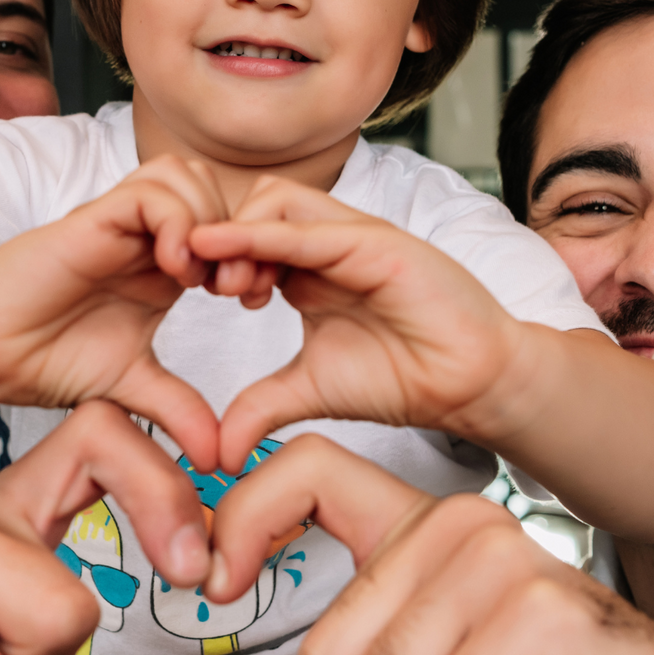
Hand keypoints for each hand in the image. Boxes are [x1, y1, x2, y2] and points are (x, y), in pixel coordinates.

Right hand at [0, 155, 235, 469]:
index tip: (252, 302)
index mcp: (162, 268)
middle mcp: (144, 238)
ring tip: (199, 280)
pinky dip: (176, 220)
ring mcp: (118, 224)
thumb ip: (177, 409)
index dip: (252, 254)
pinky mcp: (91, 219)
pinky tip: (172, 268)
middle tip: (235, 288)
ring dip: (208, 220)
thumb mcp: (130, 388)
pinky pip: (151, 191)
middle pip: (215, 188)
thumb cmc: (44, 359)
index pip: (227, 228)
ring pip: (186, 176)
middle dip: (239, 232)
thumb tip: (219, 460)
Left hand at [188, 177, 535, 468]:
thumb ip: (262, 406)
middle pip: (251, 205)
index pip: (244, 236)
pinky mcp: (376, 243)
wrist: (470, 385)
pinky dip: (261, 235)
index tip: (182, 293)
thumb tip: (220, 454)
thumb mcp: (310, 391)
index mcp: (308, 270)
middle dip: (216, 240)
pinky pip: (308, 228)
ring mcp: (352, 238)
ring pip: (276, 200)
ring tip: (222, 285)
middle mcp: (327, 245)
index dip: (210, 257)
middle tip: (200, 286)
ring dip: (236, 234)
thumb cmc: (404, 378)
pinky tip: (224, 250)